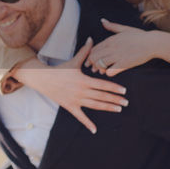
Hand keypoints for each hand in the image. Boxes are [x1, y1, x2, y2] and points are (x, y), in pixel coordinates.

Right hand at [11, 39, 127, 134]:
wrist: (43, 78)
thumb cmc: (60, 69)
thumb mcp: (74, 61)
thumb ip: (85, 51)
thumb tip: (91, 38)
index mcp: (84, 80)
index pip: (103, 85)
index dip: (114, 88)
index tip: (124, 91)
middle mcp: (81, 91)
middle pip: (102, 96)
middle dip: (115, 100)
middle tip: (126, 102)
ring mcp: (76, 100)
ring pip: (95, 105)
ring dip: (107, 108)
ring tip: (118, 109)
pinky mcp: (70, 106)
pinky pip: (80, 116)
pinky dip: (87, 123)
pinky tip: (95, 130)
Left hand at [88, 20, 169, 76]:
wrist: (153, 43)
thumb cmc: (140, 36)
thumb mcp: (125, 29)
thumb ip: (112, 26)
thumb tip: (102, 20)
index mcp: (111, 39)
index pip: (94, 48)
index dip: (90, 55)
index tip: (91, 61)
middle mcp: (112, 47)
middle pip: (94, 56)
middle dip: (92, 63)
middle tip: (95, 68)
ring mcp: (118, 55)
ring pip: (100, 63)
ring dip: (100, 69)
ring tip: (103, 71)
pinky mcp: (124, 63)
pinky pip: (110, 71)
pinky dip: (109, 73)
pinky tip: (112, 73)